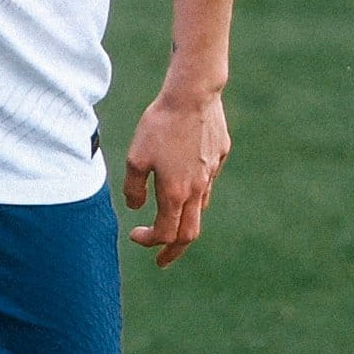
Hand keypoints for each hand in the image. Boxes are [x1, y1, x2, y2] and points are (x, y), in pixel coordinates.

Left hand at [122, 89, 230, 267]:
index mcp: (176, 193)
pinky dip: (194, 192)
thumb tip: (136, 207)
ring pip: (200, 208)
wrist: (193, 94)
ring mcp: (212, 173)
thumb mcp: (136, 157)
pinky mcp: (219, 155)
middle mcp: (197, 189)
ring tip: (170, 220)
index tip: (135, 236)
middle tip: (161, 259)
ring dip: (184, 220)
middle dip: (174, 251)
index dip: (149, 241)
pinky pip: (207, 181)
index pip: (166, 233)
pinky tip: (183, 180)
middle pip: (190, 233)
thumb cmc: (161, 124)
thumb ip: (134, 188)